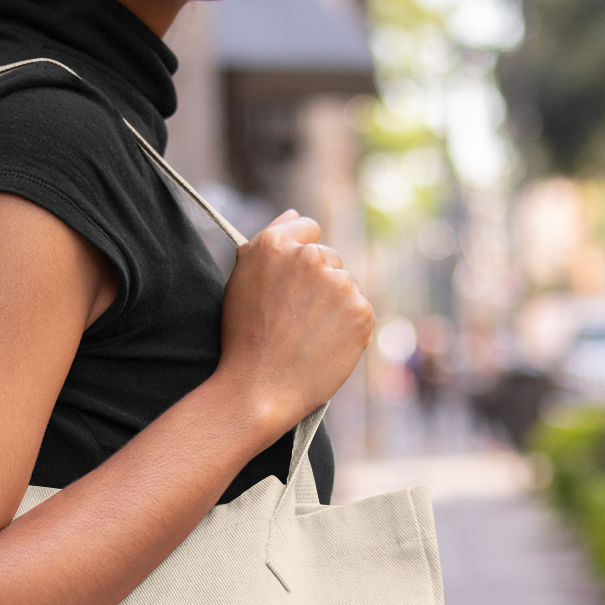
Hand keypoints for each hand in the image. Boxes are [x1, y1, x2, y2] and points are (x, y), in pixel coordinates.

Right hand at [217, 211, 374, 434]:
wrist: (259, 390)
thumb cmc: (245, 337)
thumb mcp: (243, 280)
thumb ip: (270, 240)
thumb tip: (295, 214)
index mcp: (276, 243)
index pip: (307, 228)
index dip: (298, 258)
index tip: (289, 284)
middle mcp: (310, 257)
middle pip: (329, 257)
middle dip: (317, 282)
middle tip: (294, 319)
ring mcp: (339, 283)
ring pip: (346, 284)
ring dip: (334, 304)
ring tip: (307, 335)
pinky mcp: (361, 311)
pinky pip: (360, 310)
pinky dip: (348, 327)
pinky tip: (324, 345)